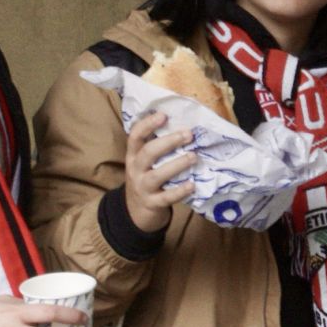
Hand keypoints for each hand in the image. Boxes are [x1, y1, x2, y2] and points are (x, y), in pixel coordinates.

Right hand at [123, 111, 196, 232]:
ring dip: (176, 165)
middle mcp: (135, 170)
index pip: (135, 136)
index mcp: (133, 155)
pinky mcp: (152, 203)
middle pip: (148, 153)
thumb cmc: (147, 178)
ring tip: (193, 156)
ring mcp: (143, 188)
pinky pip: (166, 197)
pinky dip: (179, 191)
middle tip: (188, 134)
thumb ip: (157, 146)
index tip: (163, 115)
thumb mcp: (144, 162)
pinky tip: (192, 185)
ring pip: (157, 175)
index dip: (147, 124)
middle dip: (168, 142)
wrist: (136, 211)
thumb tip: (182, 124)